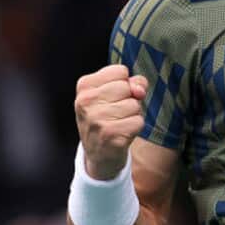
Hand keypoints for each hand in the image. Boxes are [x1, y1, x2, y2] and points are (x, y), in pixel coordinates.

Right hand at [74, 64, 148, 179]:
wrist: (99, 154)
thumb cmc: (108, 118)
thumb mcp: (113, 94)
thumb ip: (131, 83)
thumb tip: (139, 90)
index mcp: (84, 86)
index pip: (120, 71)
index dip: (124, 84)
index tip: (112, 97)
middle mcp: (86, 102)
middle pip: (127, 87)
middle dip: (128, 99)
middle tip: (116, 113)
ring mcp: (96, 119)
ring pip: (134, 105)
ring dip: (132, 115)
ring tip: (118, 123)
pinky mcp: (110, 135)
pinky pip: (138, 121)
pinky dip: (135, 128)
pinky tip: (122, 133)